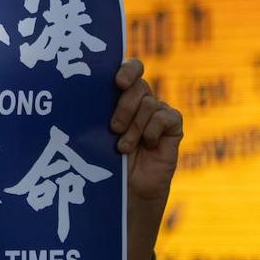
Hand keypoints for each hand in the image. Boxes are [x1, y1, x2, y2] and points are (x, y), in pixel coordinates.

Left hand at [111, 57, 182, 202]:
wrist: (128, 190)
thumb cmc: (108, 160)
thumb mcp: (97, 132)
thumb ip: (98, 111)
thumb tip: (85, 94)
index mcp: (122, 94)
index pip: (131, 68)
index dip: (128, 70)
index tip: (118, 82)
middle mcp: (142, 99)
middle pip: (139, 86)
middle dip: (124, 106)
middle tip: (114, 128)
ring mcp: (159, 112)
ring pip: (150, 104)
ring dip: (134, 128)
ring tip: (124, 148)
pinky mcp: (173, 126)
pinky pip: (165, 117)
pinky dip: (152, 132)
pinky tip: (148, 146)